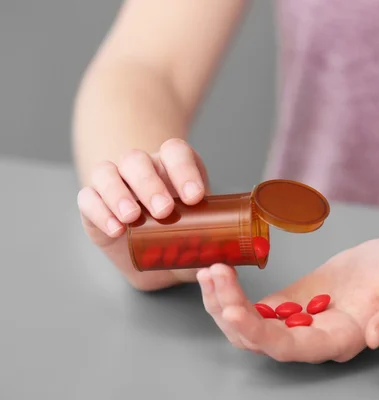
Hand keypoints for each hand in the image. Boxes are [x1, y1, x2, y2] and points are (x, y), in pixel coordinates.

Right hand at [77, 138, 209, 290]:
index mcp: (173, 167)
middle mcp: (141, 168)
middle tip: (164, 211)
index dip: (184, 169)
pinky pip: (87, 198)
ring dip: (119, 193)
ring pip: (107, 172)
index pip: (176, 152)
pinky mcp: (92, 203)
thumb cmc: (179, 237)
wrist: (149, 255)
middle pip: (138, 160)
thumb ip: (213, 249)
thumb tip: (228, 267)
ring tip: (133, 218)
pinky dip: (99, 211)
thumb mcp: (200, 239)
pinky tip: (116, 229)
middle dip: (150, 184)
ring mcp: (113, 182)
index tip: (195, 197)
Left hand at [197, 237, 378, 362]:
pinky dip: (230, 293)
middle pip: (259, 339)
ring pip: (248, 326)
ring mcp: (295, 321)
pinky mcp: (287, 303)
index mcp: (338, 340)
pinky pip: (252, 307)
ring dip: (222, 303)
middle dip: (230, 311)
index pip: (291, 348)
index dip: (261, 334)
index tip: (234, 311)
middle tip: (213, 274)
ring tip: (208, 270)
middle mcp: (311, 338)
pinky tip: (216, 271)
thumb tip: (377, 337)